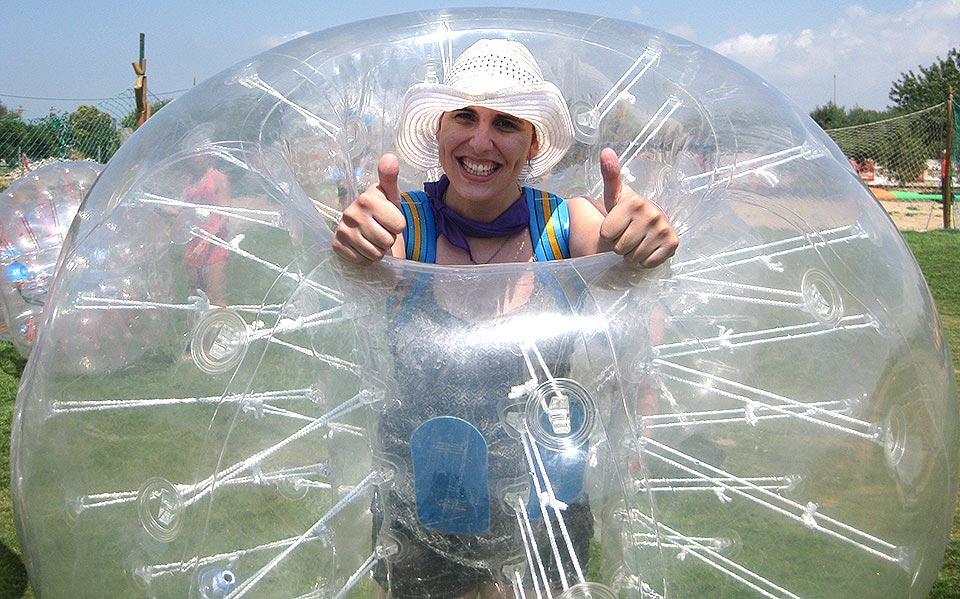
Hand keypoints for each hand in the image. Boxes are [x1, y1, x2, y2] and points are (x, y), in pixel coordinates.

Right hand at [332, 153, 405, 264]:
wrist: (364, 230)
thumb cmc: (382, 212)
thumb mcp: (390, 196)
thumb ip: (390, 178)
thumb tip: (389, 157)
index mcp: (367, 198)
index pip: (399, 225)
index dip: (398, 226)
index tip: (388, 219)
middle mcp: (351, 212)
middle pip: (387, 240)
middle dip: (388, 239)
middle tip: (380, 231)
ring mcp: (342, 229)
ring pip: (376, 253)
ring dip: (378, 250)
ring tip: (372, 239)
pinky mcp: (337, 245)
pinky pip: (363, 261)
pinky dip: (366, 258)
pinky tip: (362, 247)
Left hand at [599, 148, 677, 266]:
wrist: (649, 221)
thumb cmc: (626, 210)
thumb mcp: (614, 194)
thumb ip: (609, 175)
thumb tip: (606, 151)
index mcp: (634, 203)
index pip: (606, 235)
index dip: (608, 234)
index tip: (617, 225)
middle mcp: (652, 215)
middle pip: (618, 248)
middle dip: (619, 246)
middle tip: (627, 235)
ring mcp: (663, 230)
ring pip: (633, 258)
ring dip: (631, 255)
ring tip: (636, 241)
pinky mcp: (672, 244)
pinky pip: (648, 263)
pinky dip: (645, 261)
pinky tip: (647, 248)